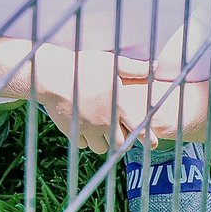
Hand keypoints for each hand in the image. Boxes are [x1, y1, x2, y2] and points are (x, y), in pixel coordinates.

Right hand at [32, 46, 155, 153]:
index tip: (153, 143)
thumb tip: (156, 66)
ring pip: (101, 149)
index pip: (139, 130)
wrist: (54, 76)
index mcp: (118, 107)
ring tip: (103, 133)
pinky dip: (86, 140)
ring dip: (104, 143)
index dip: (148, 139)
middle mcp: (105, 122)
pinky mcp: (72, 132)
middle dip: (124, 143)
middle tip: (123, 136)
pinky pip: (83, 145)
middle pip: (121, 145)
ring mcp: (88, 129)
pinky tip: (85, 129)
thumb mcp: (111, 63)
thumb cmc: (84, 65)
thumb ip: (134, 68)